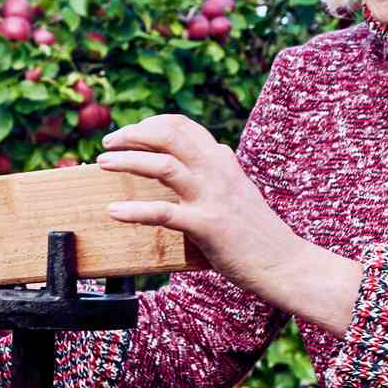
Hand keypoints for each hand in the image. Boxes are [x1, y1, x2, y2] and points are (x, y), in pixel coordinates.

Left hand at [96, 114, 362, 332]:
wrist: (285, 263)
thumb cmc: (259, 233)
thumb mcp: (241, 192)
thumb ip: (225, 171)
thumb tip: (217, 151)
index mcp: (223, 161)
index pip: (182, 126)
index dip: (150, 125)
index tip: (129, 133)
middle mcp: (217, 171)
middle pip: (169, 134)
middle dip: (132, 134)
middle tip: (108, 142)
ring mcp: (212, 197)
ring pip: (162, 165)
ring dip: (127, 161)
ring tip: (102, 162)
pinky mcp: (206, 225)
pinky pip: (162, 213)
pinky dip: (133, 210)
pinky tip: (113, 211)